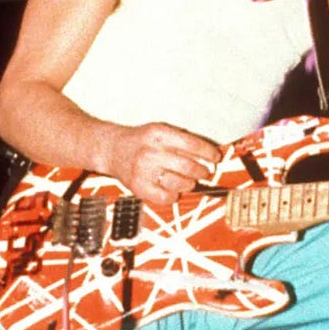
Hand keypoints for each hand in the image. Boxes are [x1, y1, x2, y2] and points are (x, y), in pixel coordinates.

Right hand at [106, 123, 220, 204]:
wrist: (112, 149)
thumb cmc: (140, 141)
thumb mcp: (160, 131)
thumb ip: (182, 140)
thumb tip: (209, 155)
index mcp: (159, 134)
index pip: (192, 145)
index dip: (208, 153)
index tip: (215, 157)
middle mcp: (151, 152)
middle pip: (188, 166)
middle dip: (202, 171)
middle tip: (204, 172)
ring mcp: (144, 171)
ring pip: (180, 183)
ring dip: (190, 184)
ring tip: (188, 181)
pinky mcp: (139, 187)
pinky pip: (166, 197)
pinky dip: (174, 196)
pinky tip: (173, 189)